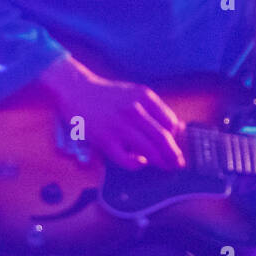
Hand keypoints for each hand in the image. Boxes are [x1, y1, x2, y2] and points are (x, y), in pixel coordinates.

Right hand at [40, 55, 185, 170]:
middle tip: (178, 163)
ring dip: (160, 161)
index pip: (170, 122)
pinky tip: (140, 162)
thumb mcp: (135, 94)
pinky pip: (125, 158)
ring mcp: (117, 125)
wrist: (76, 90)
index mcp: (144, 96)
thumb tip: (178, 128)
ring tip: (165, 166)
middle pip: (162, 138)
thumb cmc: (109, 95)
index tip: (174, 145)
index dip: (175, 137)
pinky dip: (136, 163)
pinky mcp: (103, 139)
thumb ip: (156, 109)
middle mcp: (133, 109)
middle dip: (173, 154)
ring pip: (147, 149)